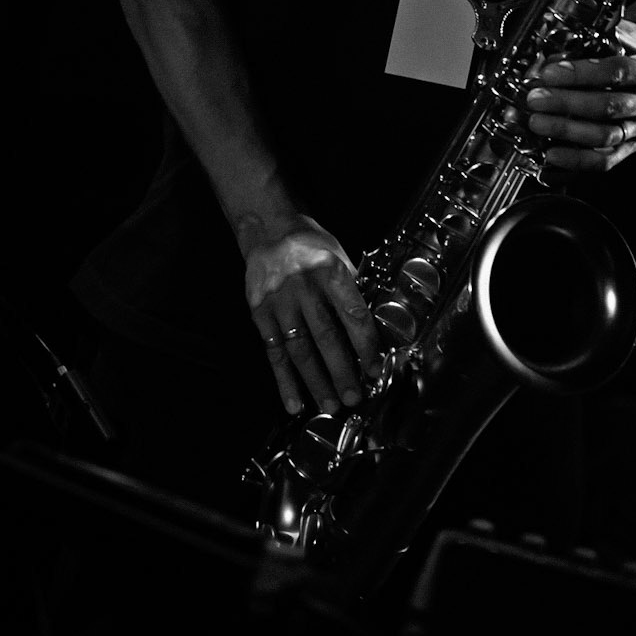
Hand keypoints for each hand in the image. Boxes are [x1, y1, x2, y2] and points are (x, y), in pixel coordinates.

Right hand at [244, 215, 381, 415]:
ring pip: (300, 350)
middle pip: (326, 336)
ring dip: (316, 382)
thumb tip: (372, 329)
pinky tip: (294, 403)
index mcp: (331, 271)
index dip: (366, 344)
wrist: (268, 229)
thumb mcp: (338, 256)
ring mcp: (279, 303)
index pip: (352, 313)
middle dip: (342, 371)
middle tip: (354, 398)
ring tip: (330, 406)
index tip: (375, 368)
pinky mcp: (260, 314)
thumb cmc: (311, 245)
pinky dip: (284, 381)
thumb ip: (351, 289)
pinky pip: (274, 353)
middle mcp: (304, 288)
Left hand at [523, 20, 635, 172]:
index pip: (617, 72)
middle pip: (608, 107)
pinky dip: (576, 161)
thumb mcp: (626, 36)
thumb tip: (551, 57)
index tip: (549, 73)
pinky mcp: (631, 148)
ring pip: (605, 136)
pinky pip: (605, 161)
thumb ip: (594, 42)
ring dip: (568, 131)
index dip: (581, 73)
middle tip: (535, 99)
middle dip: (567, 104)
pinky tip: (552, 155)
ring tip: (537, 123)